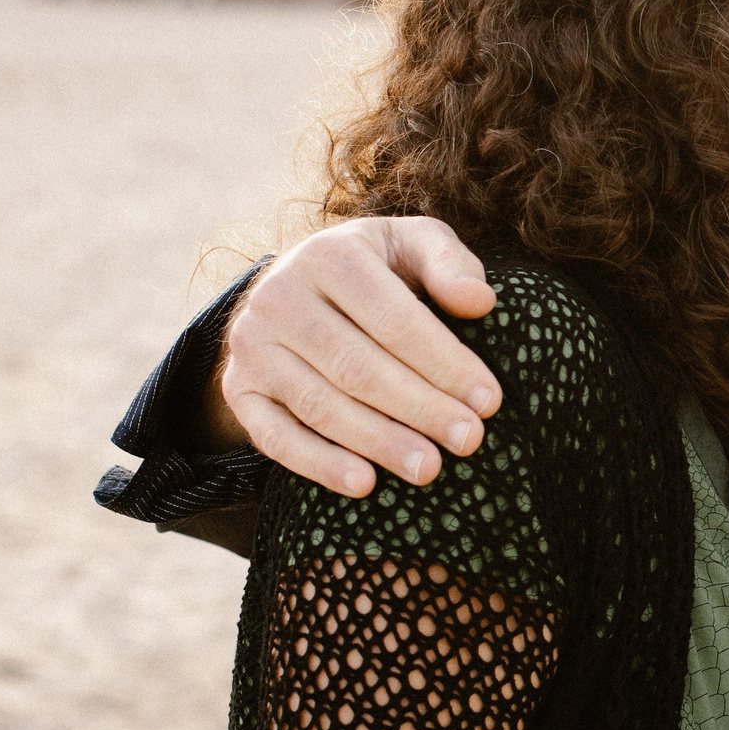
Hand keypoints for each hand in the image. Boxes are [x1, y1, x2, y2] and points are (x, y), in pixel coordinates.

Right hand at [211, 217, 502, 496]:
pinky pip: (276, 436)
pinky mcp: (239, 389)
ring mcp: (252, 346)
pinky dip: (319, 464)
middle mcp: (278, 297)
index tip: (489, 401)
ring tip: (429, 469)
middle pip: (358, 367)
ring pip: (320, 405)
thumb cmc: (380, 269)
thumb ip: (451, 265)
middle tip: (469, 441)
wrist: (300, 285)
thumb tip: (480, 301)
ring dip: (378, 442)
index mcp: (328, 256)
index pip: (394, 319)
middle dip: (420, 408)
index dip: (445, 363)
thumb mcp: (416, 246)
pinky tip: (364, 484)